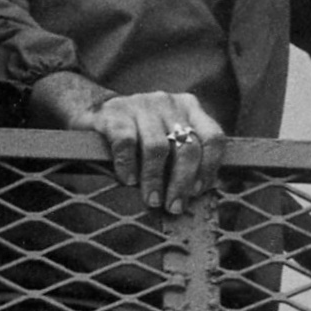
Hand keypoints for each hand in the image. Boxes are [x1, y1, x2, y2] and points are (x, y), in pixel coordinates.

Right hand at [75, 89, 225, 215]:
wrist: (97, 112)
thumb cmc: (140, 134)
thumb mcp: (168, 136)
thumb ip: (187, 156)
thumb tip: (204, 192)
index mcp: (189, 108)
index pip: (213, 138)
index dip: (209, 168)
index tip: (197, 192)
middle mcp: (169, 103)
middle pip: (187, 147)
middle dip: (182, 182)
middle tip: (173, 206)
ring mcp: (142, 105)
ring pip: (157, 148)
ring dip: (155, 179)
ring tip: (152, 200)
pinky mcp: (115, 113)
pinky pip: (126, 143)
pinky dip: (128, 166)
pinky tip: (128, 180)